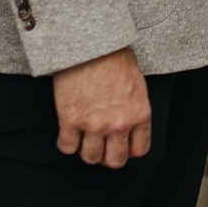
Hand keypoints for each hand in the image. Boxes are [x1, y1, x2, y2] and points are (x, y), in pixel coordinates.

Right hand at [53, 47, 151, 167]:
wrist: (93, 46)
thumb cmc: (116, 61)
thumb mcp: (137, 88)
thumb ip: (135, 112)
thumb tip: (129, 130)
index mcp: (140, 115)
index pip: (139, 150)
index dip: (128, 151)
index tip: (120, 146)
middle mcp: (119, 124)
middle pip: (114, 161)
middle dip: (107, 157)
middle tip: (101, 147)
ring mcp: (94, 125)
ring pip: (90, 157)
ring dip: (86, 150)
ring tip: (84, 138)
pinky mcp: (71, 120)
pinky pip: (67, 147)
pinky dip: (67, 143)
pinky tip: (69, 132)